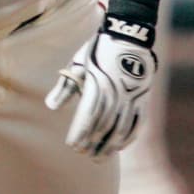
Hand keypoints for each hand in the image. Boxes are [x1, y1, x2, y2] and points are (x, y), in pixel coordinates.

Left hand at [44, 16, 156, 156]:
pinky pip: (137, 123)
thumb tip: (50, 107)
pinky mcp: (143, 98)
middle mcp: (117, 92)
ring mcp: (132, 96)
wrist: (129, 36)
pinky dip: (128, 137)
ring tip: (99, 157)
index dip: (81, 132)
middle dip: (92, 142)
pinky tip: (119, 147)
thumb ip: (65, 87)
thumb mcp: (78, 64)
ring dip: (109, 145)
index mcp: (98, 84)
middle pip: (104, 125)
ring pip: (121, 127)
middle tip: (83, 154)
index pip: (88, 115)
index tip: (72, 145)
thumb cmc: (97, 51)